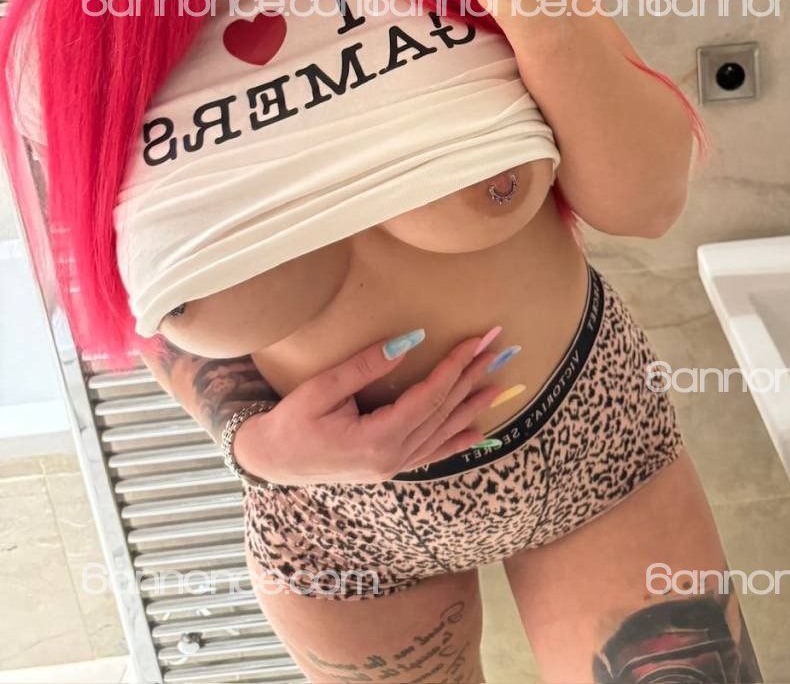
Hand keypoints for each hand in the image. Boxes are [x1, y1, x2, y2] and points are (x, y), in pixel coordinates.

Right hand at [232, 329, 509, 485]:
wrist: (272, 460)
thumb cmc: (291, 422)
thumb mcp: (321, 389)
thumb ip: (364, 366)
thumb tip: (408, 341)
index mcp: (377, 439)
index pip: (429, 397)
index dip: (454, 367)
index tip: (475, 341)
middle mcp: (391, 458)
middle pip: (442, 412)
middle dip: (471, 378)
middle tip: (497, 350)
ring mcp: (392, 467)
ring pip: (442, 433)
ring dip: (471, 406)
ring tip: (498, 384)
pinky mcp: (389, 467)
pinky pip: (431, 454)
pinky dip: (457, 441)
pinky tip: (477, 432)